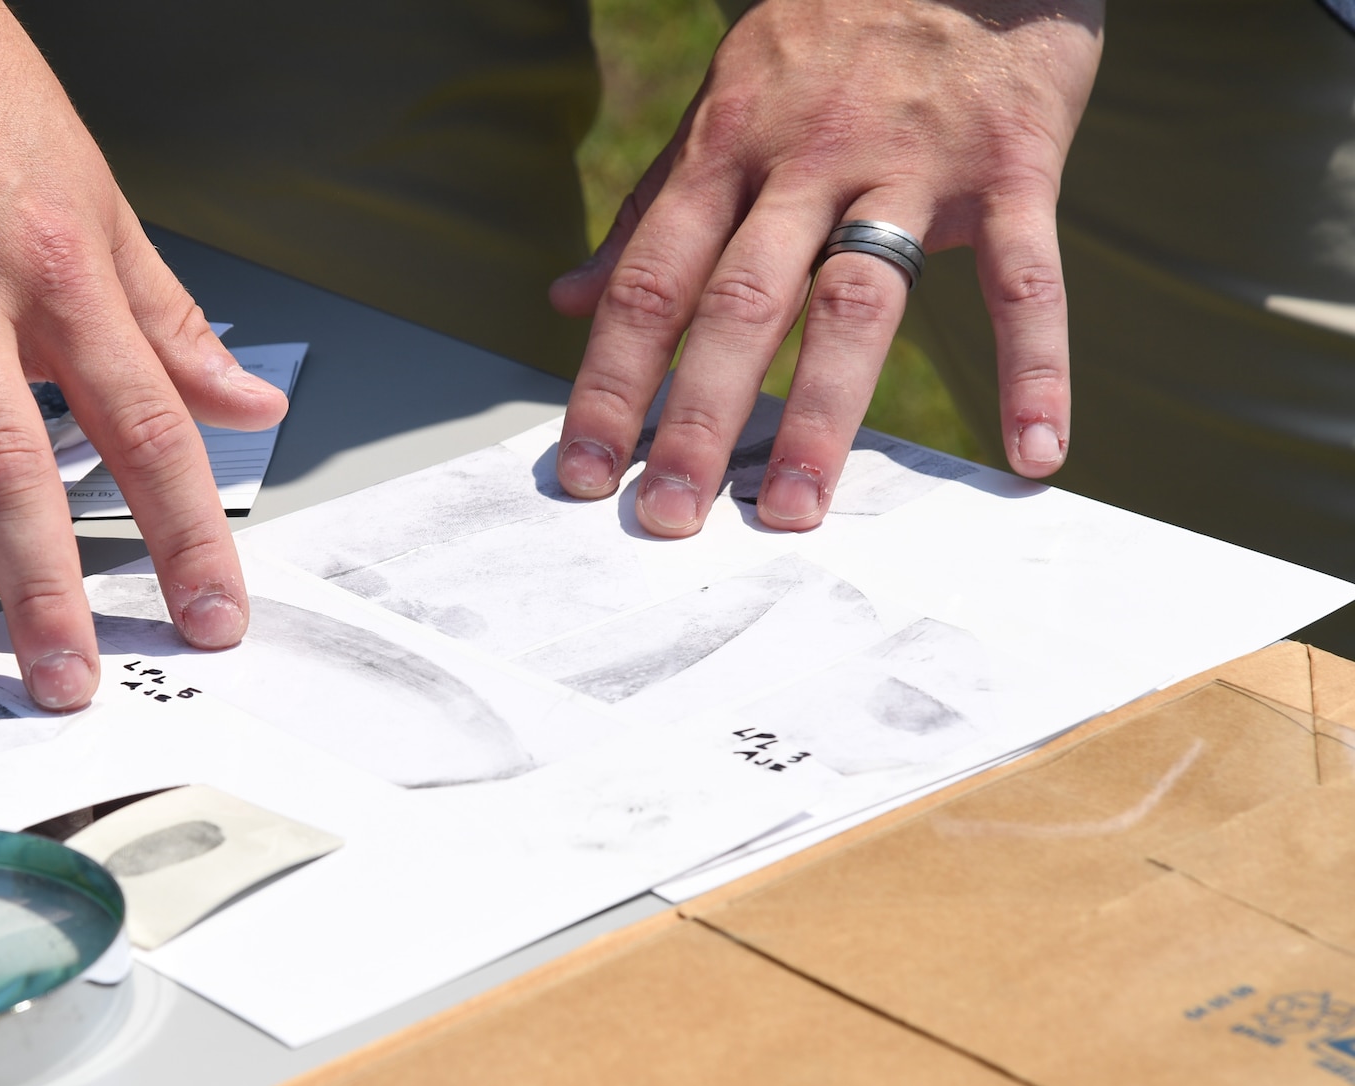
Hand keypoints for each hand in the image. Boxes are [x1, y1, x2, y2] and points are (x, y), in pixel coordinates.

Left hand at [550, 0, 1101, 533]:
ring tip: (797, 510)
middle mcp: (806, 161)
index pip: (650, 281)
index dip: (610, 379)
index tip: (581, 471)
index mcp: (726, 149)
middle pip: (740, 304)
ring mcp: (912, 163)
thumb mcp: (726, 105)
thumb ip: (652, 209)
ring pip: (859, 301)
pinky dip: (1038, 367)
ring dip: (826, 414)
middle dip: (699, 417)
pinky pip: (1028, 279)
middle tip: (669, 518)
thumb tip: (566, 299)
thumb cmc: (832, 36)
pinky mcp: (1014, 164)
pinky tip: (1034, 452)